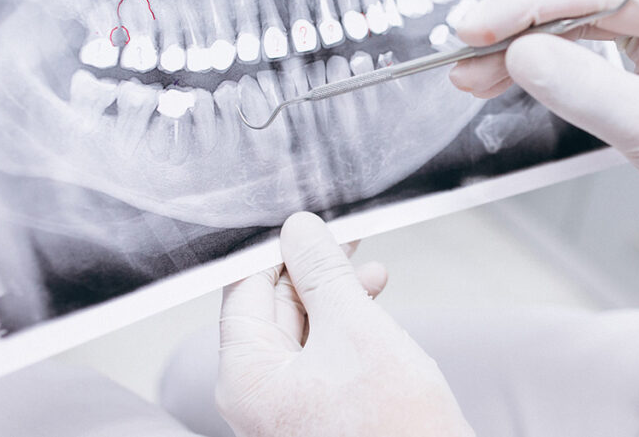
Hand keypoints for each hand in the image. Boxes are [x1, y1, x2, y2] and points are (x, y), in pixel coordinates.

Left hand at [216, 212, 473, 436]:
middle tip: (349, 239)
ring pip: (302, 329)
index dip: (278, 250)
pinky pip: (321, 355)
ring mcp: (287, 407)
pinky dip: (345, 326)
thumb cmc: (395, 427)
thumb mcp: (356, 329)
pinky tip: (373, 304)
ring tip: (374, 271)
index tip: (309, 222)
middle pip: (273, 309)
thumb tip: (299, 229)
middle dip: (313, 270)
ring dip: (336, 295)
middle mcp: (257, 395)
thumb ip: (323, 273)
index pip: (244, 291)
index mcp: (246, 378)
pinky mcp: (318, 412)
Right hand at [450, 0, 638, 288]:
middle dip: (520, 24)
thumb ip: (586, 90)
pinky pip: (598, 44)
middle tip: (462, 47)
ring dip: (528, 44)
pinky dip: (554, 55)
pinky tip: (518, 42)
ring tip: (472, 68)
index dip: (529, 6)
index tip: (476, 27)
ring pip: (585, 22)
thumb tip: (519, 56)